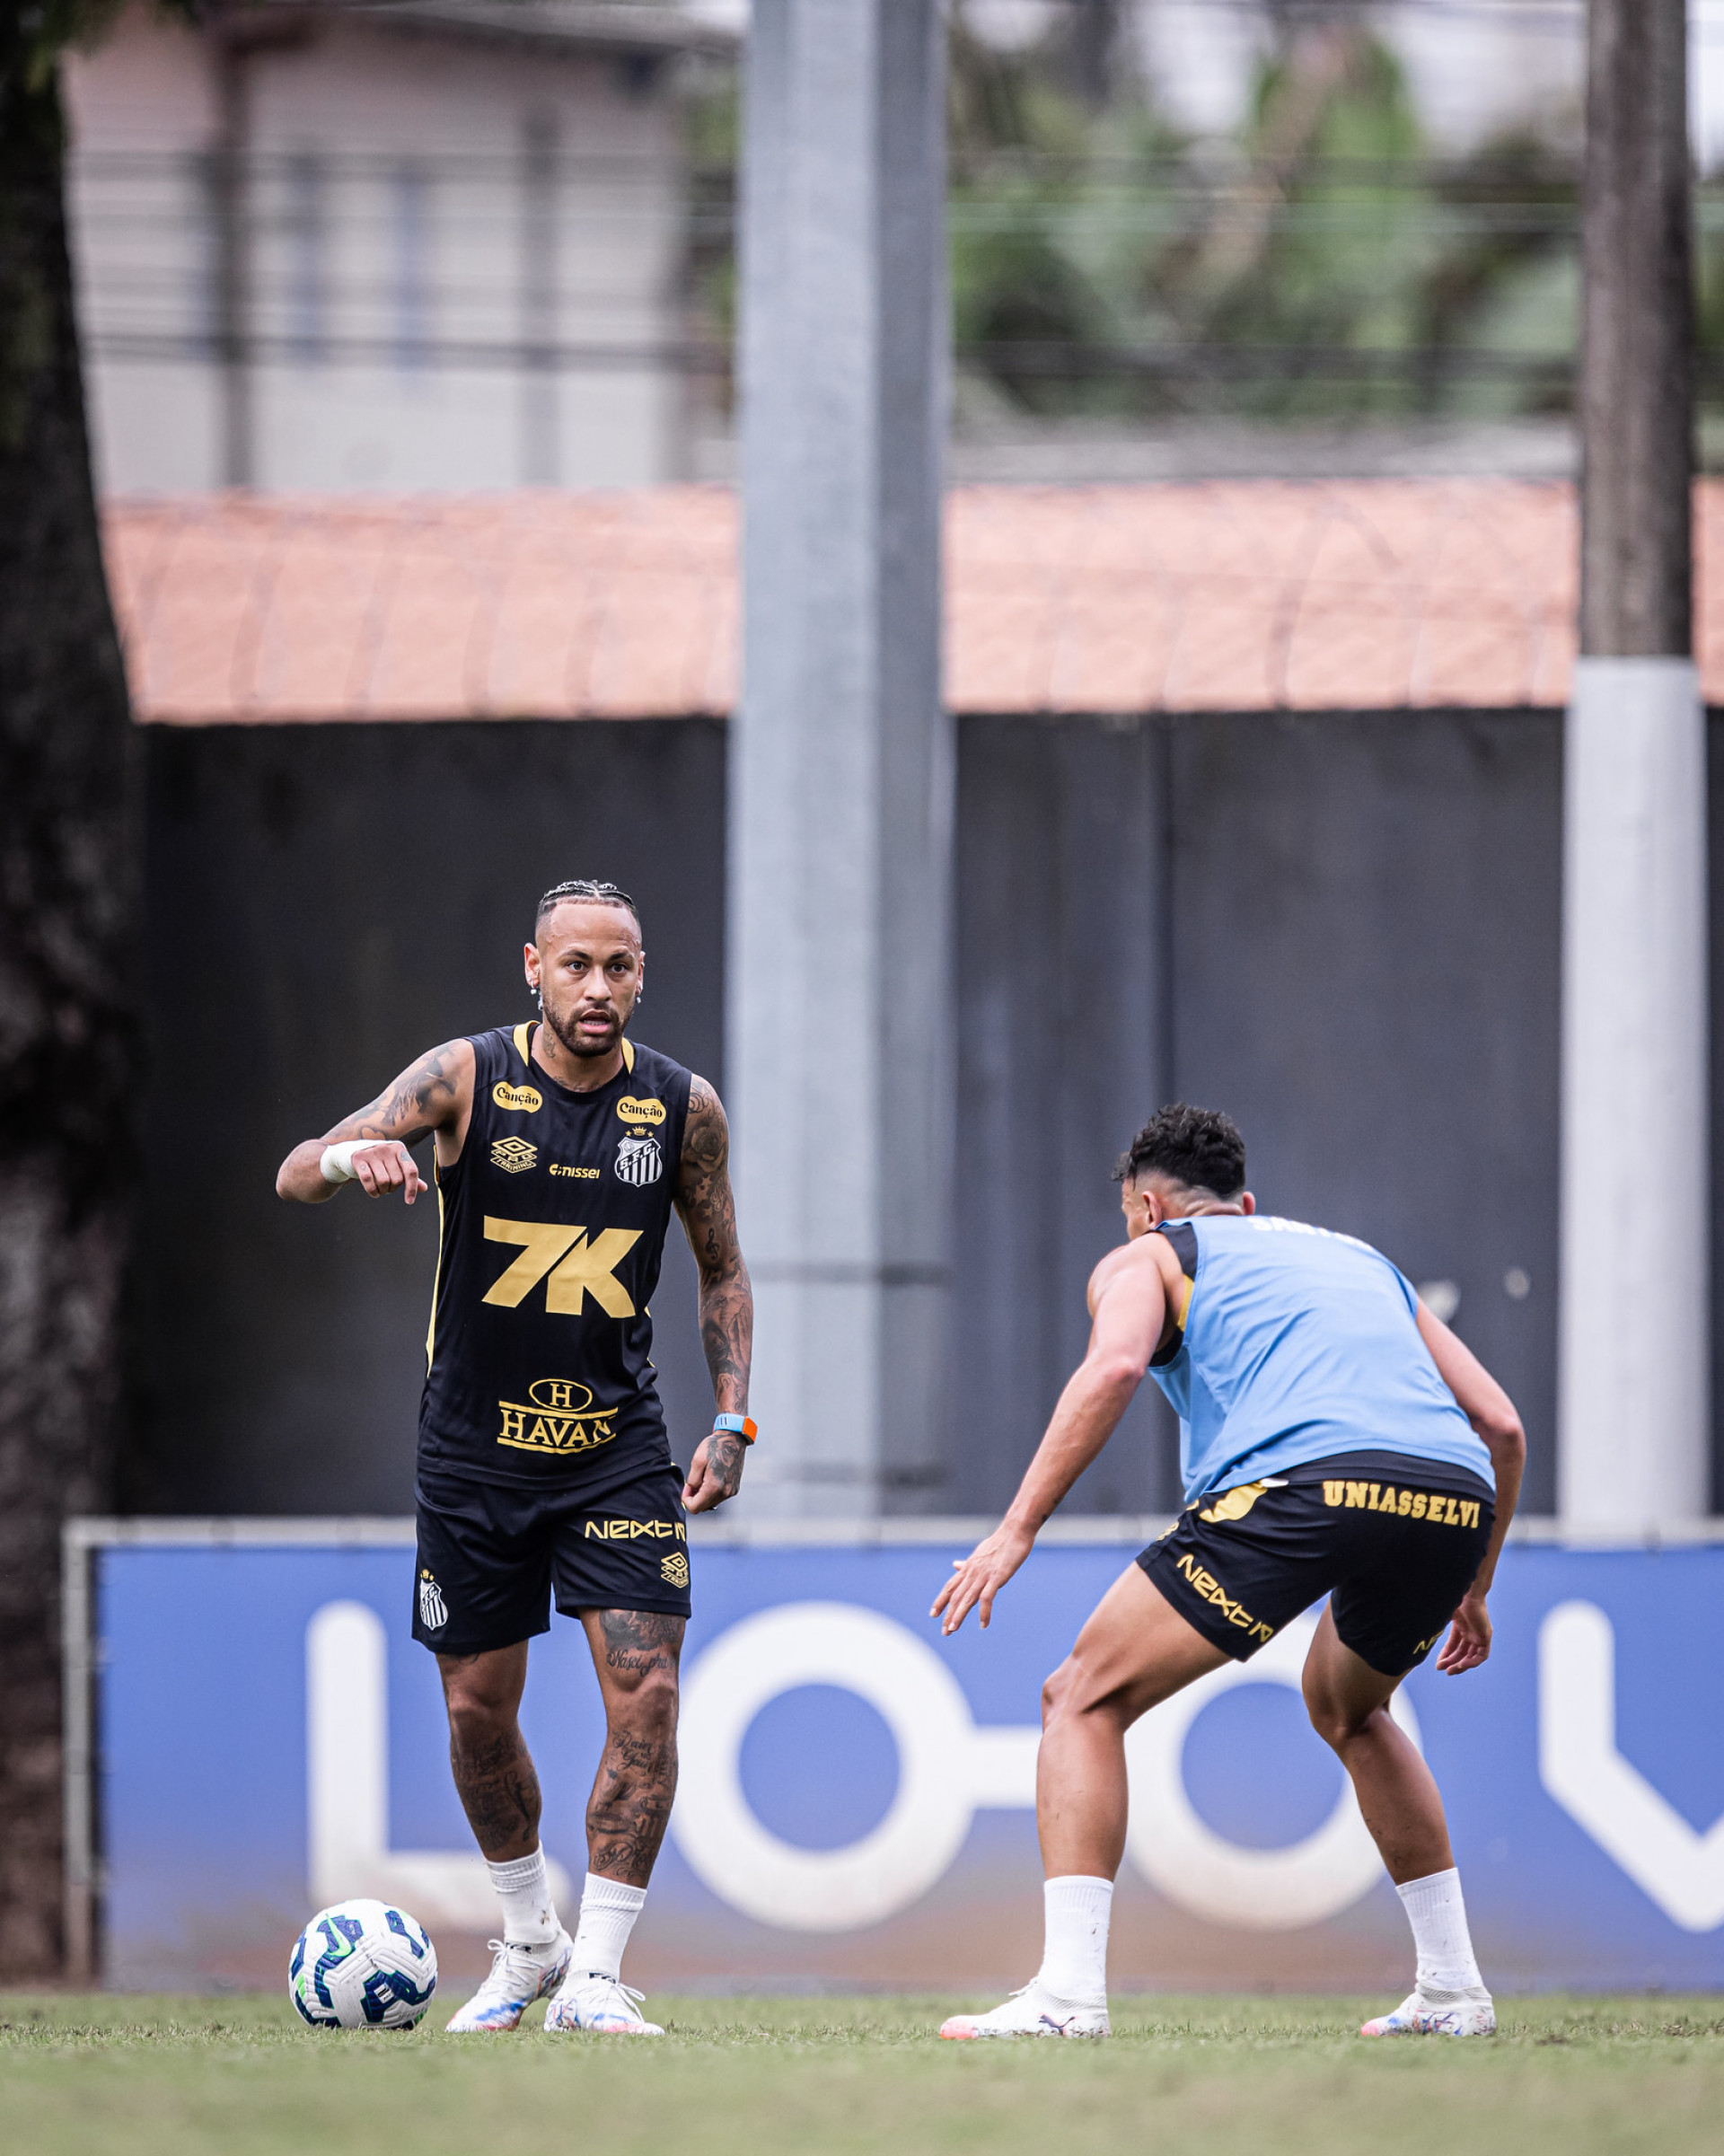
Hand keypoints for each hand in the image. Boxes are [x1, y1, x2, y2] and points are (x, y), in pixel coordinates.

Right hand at [348, 1141, 425, 1203]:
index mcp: (399, 1148)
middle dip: (393, 1189)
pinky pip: (368, 1180)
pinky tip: (374, 1194)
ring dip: (383, 1191)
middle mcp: (386, 1148)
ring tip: (381, 1189)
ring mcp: (372, 1152)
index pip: (411, 1170)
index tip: (409, 1201)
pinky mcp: (358, 1158)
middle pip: (397, 1179)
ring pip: (383, 1181)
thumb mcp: (395, 1164)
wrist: (353, 1151)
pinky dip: (372, 1191)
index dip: (412, 1188)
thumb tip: (424, 1188)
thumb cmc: (379, 1161)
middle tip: (388, 1187)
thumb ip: (408, 1175)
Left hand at [683, 1430, 745, 1513]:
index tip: (687, 1487)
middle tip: (693, 1482)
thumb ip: (692, 1481)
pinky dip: (712, 1492)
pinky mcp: (734, 1488)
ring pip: (711, 1503)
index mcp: (714, 1487)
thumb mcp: (697, 1461)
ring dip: (704, 1495)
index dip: (686, 1499)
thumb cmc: (715, 1447)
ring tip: (703, 1478)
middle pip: (703, 1507)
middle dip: (695, 1497)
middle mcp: (725, 1492)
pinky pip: (719, 1497)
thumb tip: (691, 1492)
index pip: (695, 1508)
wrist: (733, 1440)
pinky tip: (712, 1478)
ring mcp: (731, 1491)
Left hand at [932, 1521, 1034, 1635]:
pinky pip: (986, 1597)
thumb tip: (955, 1565)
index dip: (941, 1600)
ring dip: (959, 1614)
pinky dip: (984, 1612)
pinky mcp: (997, 1577)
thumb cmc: (1000, 1542)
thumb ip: (968, 1564)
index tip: (933, 1614)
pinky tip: (983, 1624)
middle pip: (957, 1596)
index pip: (951, 1586)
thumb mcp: (979, 1554)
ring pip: (967, 1598)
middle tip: (944, 1631)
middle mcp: (972, 1572)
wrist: (1015, 1531)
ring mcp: (984, 1574)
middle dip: (949, 1614)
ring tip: (952, 1629)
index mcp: (969, 1567)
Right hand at [1435, 1588, 1491, 1674]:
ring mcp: (1479, 1634)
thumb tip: (1416, 1632)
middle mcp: (1471, 1632)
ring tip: (1450, 1670)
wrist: (1468, 1592)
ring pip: (1471, 1656)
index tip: (1438, 1665)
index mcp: (1460, 1626)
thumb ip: (1433, 1624)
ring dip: (1461, 1665)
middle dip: (1452, 1663)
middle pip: (1462, 1652)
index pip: (1453, 1645)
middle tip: (1443, 1669)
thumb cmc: (1454, 1600)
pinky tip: (1462, 1665)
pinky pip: (1482, 1655)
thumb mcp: (1442, 1616)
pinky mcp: (1486, 1636)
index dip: (1446, 1656)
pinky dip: (1472, 1662)